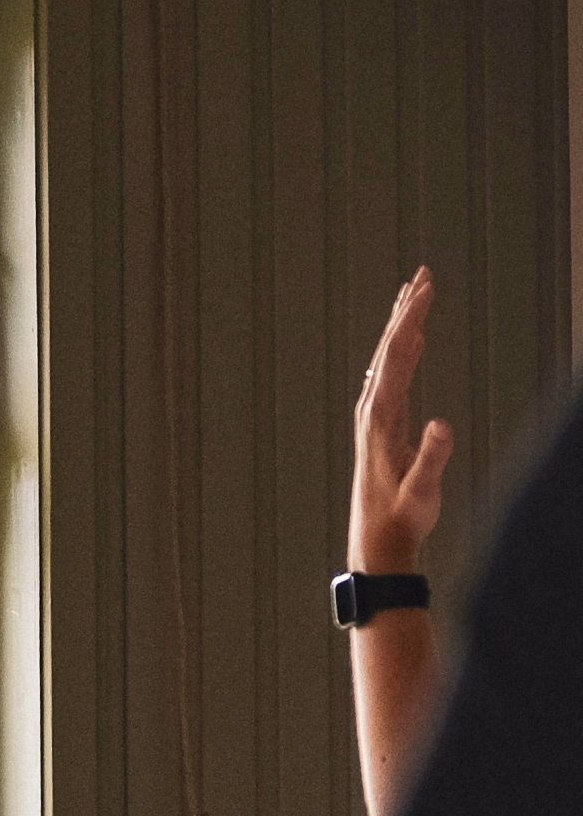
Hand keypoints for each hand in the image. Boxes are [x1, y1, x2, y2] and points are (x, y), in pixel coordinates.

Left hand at [350, 268, 452, 575]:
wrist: (377, 541)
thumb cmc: (401, 518)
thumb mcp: (421, 492)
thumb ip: (432, 459)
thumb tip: (443, 425)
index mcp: (380, 418)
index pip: (395, 357)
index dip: (411, 320)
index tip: (425, 289)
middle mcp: (373, 411)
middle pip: (388, 349)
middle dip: (406, 310)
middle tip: (423, 274)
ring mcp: (375, 417)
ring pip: (388, 360)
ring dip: (402, 325)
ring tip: (415, 294)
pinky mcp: (382, 426)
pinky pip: (392, 376)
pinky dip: (402, 350)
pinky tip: (412, 339)